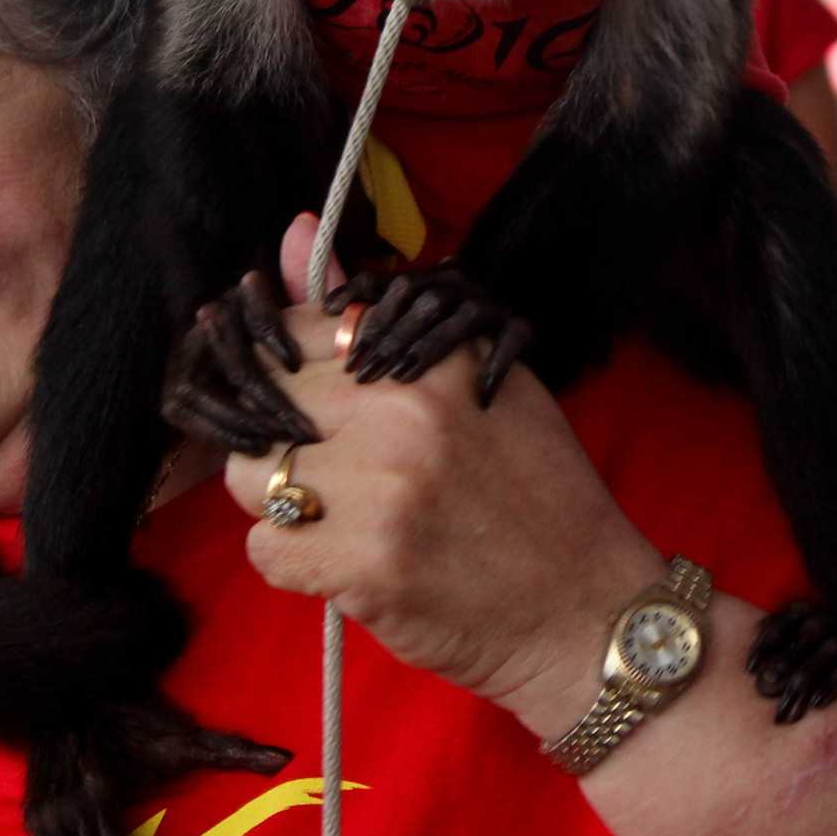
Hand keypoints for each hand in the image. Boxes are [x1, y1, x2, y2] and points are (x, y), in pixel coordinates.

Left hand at [222, 215, 662, 742]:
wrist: (586, 610)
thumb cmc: (533, 495)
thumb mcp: (474, 381)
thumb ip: (377, 315)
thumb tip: (293, 225)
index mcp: (429, 356)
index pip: (297, 333)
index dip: (287, 375)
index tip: (310, 409)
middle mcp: (400, 409)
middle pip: (264, 404)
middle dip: (277, 441)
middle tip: (329, 477)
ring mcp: (379, 488)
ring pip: (250, 478)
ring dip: (281, 505)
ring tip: (340, 522)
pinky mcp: (364, 564)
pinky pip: (266, 552)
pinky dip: (295, 566)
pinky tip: (347, 567)